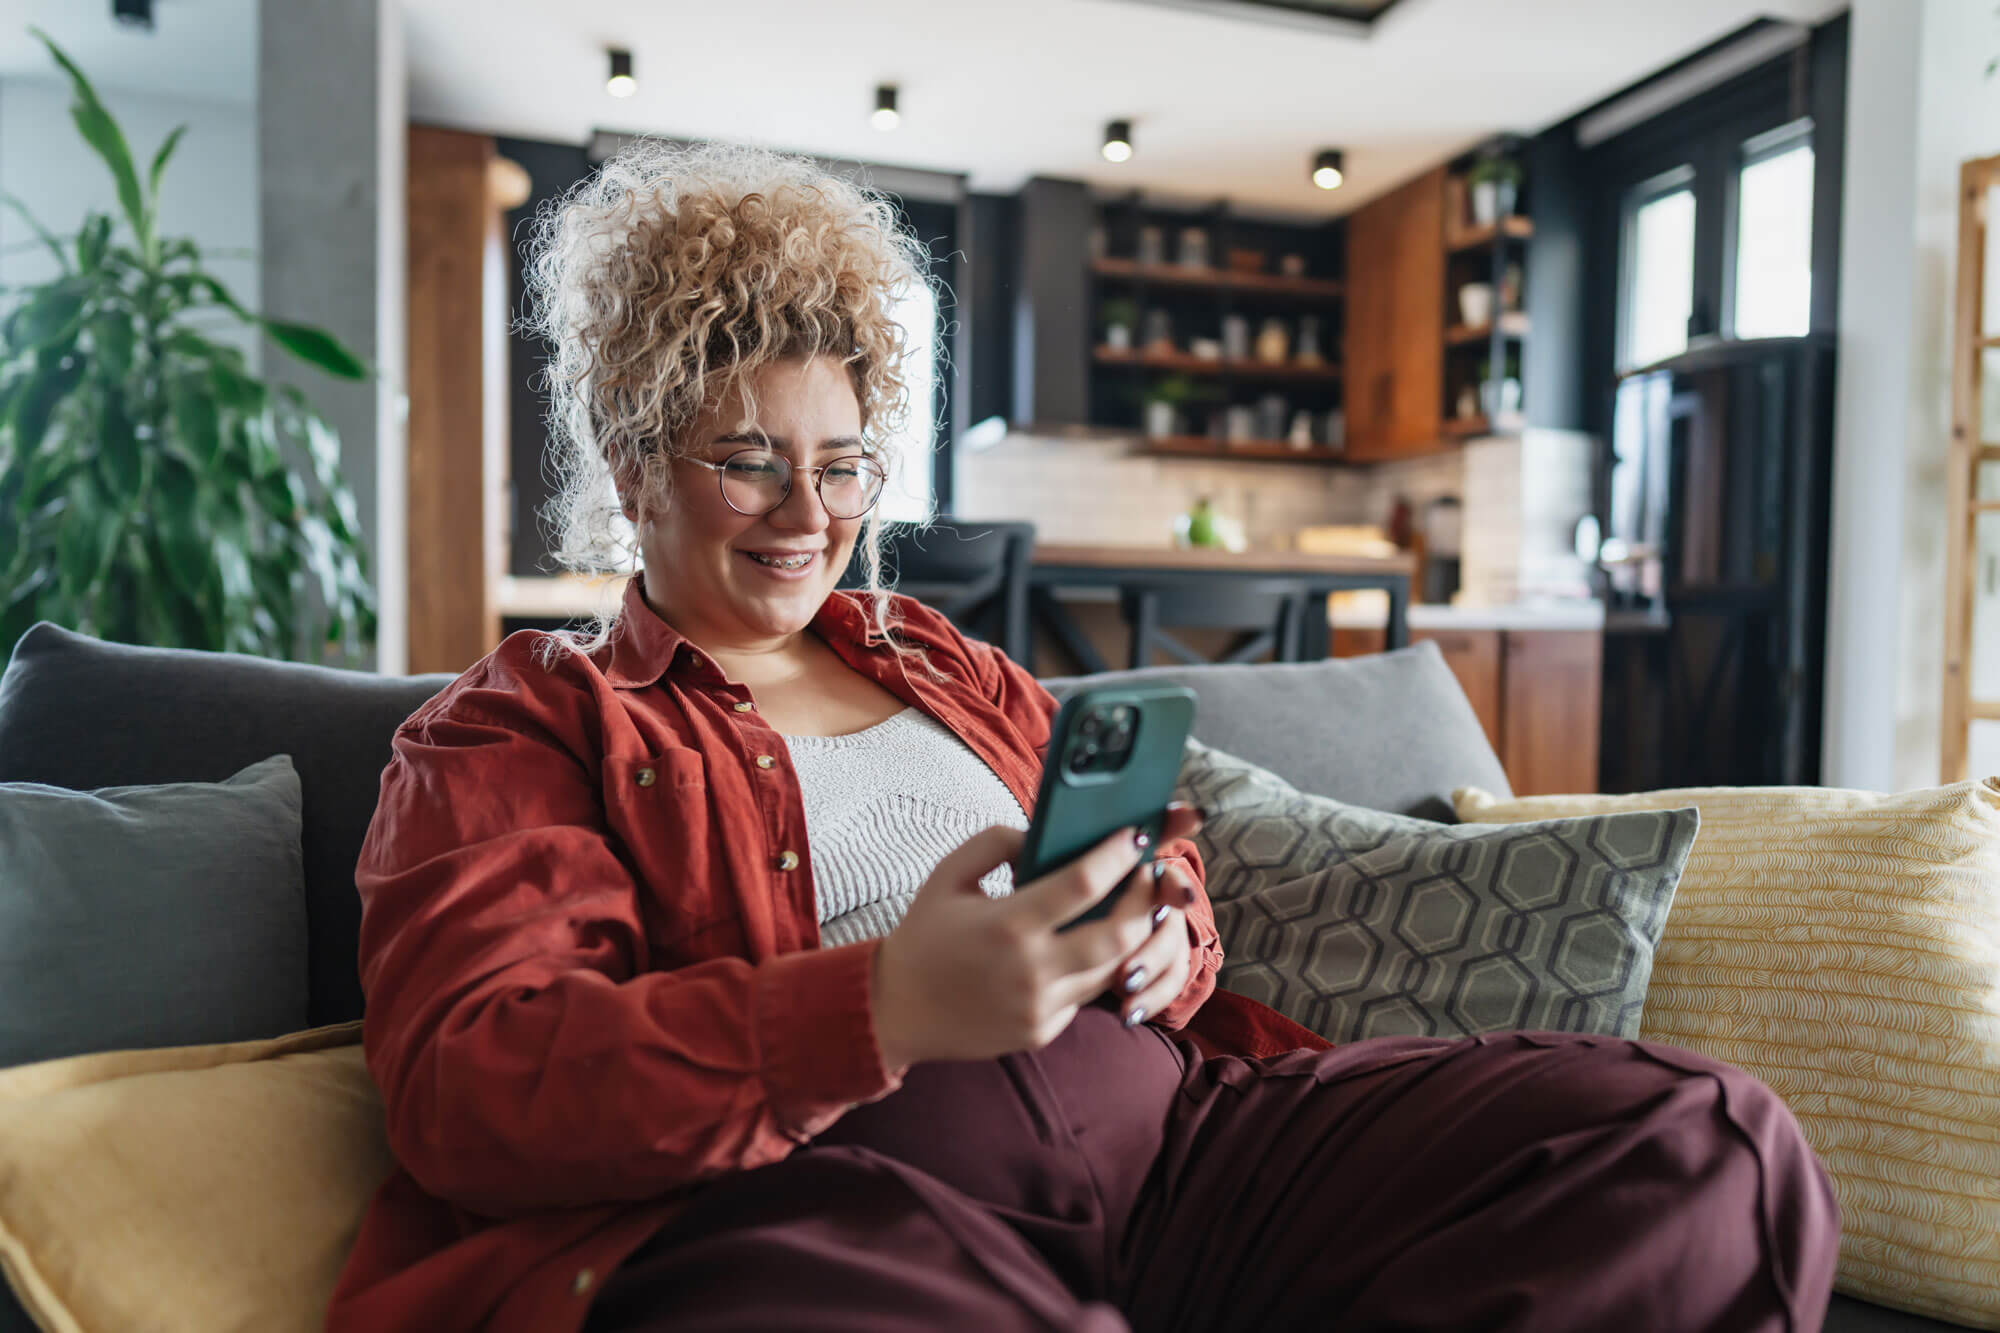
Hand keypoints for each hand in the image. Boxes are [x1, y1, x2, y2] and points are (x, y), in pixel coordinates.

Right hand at [870, 803, 1201, 1067]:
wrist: (895, 1010)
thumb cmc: (922, 936)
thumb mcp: (947, 875)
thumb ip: (995, 842)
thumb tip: (1041, 834)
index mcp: (1007, 925)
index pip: (1083, 884)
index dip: (1118, 857)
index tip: (1135, 836)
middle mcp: (1031, 970)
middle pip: (1119, 934)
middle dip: (1145, 900)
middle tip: (1150, 875)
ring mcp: (1040, 1007)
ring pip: (1113, 970)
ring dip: (1132, 936)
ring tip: (1134, 907)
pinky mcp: (1042, 1032)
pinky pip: (1086, 996)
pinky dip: (1096, 969)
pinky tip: (1091, 946)